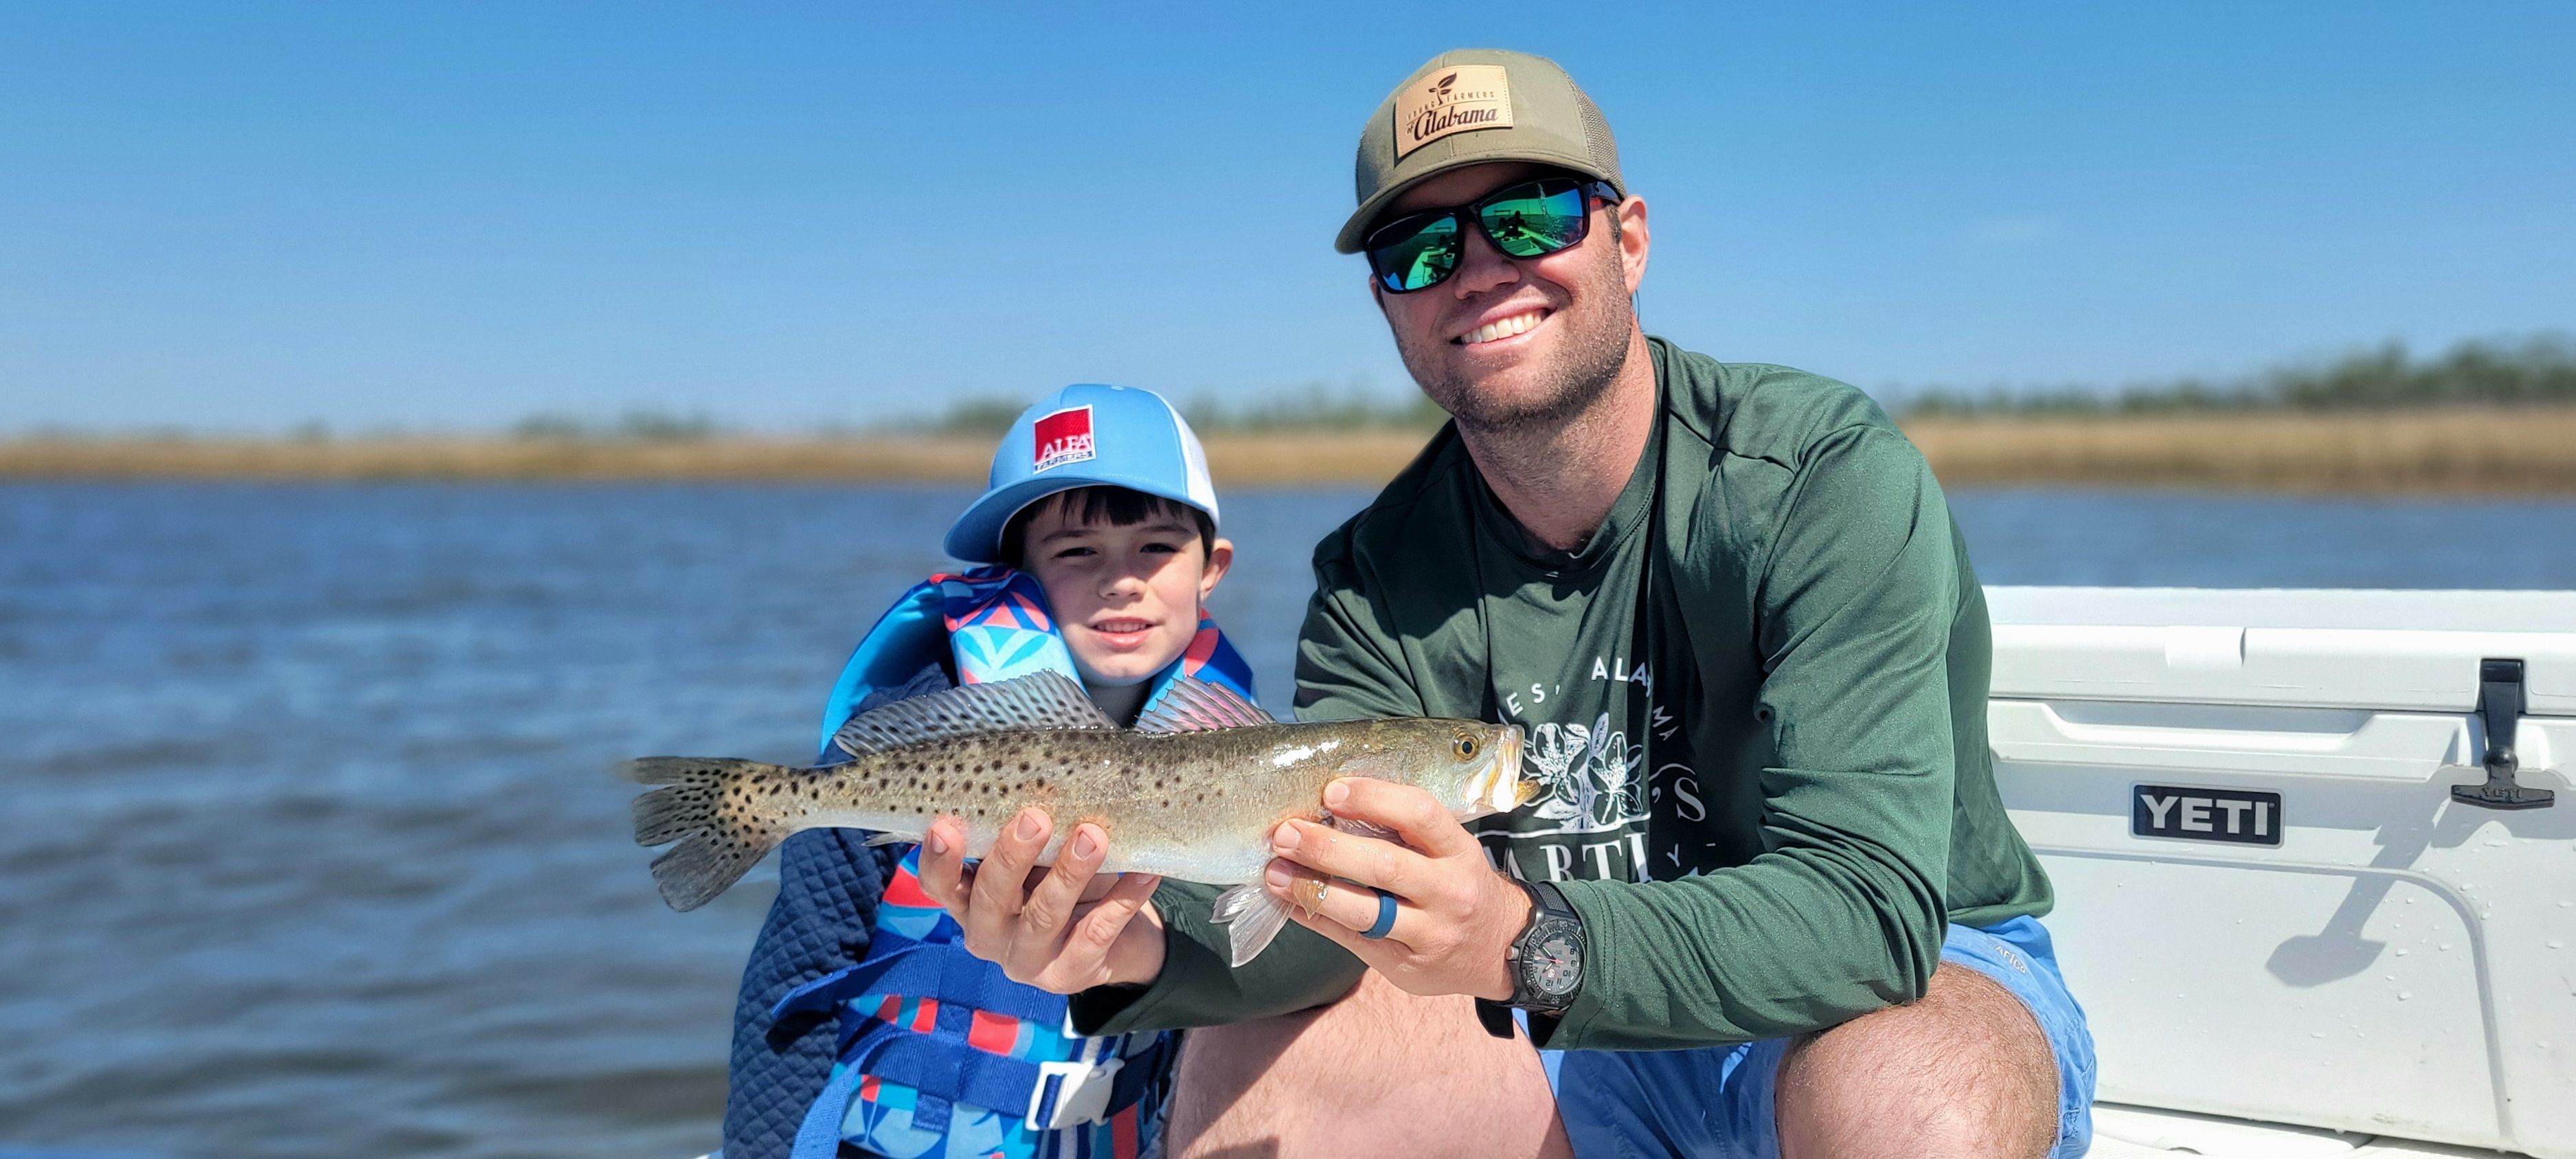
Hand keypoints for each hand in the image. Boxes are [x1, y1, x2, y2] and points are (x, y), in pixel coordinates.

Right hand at [914, 807, 1168, 993]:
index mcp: (968, 902)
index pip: (940, 885)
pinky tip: (1143, 874)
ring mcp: (1026, 962)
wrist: (1110, 939)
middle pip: (991, 899)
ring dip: (1068, 873)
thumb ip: (1030, 833)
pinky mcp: (1068, 976)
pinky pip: (1096, 934)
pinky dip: (1121, 901)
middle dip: (1012, 857)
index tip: (946, 825)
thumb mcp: (1039, 858)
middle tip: (1036, 818)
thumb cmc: (1060, 882)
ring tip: (1092, 837)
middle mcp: (988, 936)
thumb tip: (1047, 780)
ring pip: (1043, 917)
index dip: (939, 860)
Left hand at [1263, 778, 1531, 1000]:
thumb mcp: (1453, 851)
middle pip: (1384, 866)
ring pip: (1364, 911)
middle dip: (1328, 848)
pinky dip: (1315, 917)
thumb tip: (1331, 805)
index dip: (1374, 798)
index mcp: (1460, 852)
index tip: (1331, 791)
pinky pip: (1352, 940)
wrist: (1501, 951)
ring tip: (1273, 871)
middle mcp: (1449, 892)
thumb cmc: (1461, 886)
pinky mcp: (1406, 966)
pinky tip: (1288, 900)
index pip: (1421, 814)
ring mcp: (1429, 933)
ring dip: (1311, 889)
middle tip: (1285, 833)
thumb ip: (1407, 832)